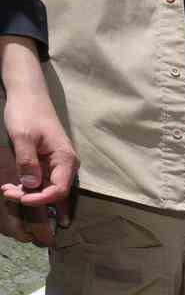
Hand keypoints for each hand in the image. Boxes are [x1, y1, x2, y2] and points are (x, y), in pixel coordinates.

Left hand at [0, 77, 77, 245]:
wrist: (28, 94)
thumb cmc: (27, 112)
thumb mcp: (23, 136)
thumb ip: (27, 161)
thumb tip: (31, 186)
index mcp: (65, 159)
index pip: (59, 189)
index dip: (41, 199)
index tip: (20, 198)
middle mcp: (66, 165)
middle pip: (55, 192)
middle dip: (34, 199)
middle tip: (9, 196)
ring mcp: (57, 164)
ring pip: (48, 188)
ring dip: (29, 194)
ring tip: (7, 191)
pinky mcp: (48, 162)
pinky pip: (42, 180)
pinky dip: (29, 186)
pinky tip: (15, 186)